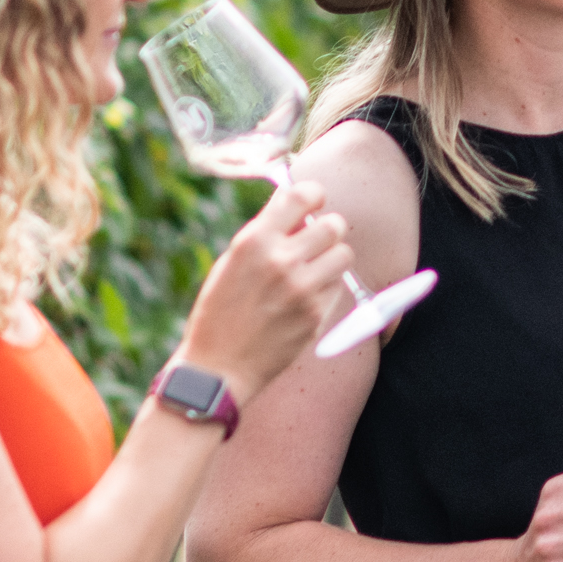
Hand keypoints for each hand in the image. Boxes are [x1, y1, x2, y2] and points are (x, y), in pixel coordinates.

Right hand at [182, 179, 356, 399]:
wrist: (218, 367)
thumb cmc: (220, 311)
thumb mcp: (232, 263)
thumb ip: (266, 235)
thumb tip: (301, 211)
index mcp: (254, 241)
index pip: (302, 195)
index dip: (314, 195)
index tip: (314, 202)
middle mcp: (280, 260)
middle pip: (334, 225)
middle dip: (328, 228)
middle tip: (318, 240)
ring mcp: (301, 289)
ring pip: (344, 254)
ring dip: (333, 257)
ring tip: (314, 269)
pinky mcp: (315, 314)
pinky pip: (338, 286)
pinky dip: (328, 286)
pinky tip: (306, 297)